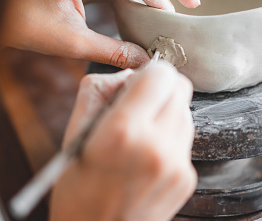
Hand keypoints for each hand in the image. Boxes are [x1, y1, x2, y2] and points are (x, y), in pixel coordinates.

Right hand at [50, 62, 196, 220]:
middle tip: (139, 105)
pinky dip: (169, 138)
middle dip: (161, 89)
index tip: (138, 82)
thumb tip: (130, 73)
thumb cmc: (77, 188)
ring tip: (140, 134)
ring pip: (186, 113)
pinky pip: (185, 140)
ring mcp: (176, 165)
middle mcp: (157, 147)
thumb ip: (100, 89)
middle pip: (181, 89)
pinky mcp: (187, 179)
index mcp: (123, 131)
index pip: (162, 74)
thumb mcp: (74, 130)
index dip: (149, 72)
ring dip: (167, 113)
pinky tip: (147, 155)